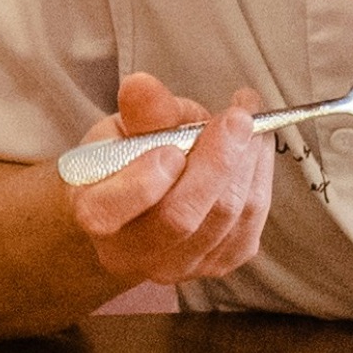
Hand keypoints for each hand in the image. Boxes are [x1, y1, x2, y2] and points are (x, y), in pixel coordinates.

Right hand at [68, 73, 273, 287]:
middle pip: (180, 218)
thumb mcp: (124, 128)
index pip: (106, 212)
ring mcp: (178, 266)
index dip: (142, 183)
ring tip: (249, 122)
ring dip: (247, 163)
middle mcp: (132, 253)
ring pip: (224, 217)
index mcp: (93, 213)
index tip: (170, 148)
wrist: (146, 203)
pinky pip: (250, 223)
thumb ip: (140, 113)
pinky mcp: (218, 264)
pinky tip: (255, 149)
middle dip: (216, 162)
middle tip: (238, 117)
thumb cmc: (130, 160)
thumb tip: (141, 86)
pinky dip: (259, 179)